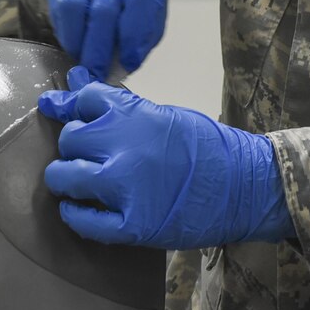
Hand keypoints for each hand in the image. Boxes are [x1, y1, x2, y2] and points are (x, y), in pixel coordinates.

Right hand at [37, 0, 168, 79]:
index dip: (133, 35)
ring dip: (76, 41)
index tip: (128, 62)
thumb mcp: (151, 9)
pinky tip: (73, 41)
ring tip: (82, 59)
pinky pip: (56, 3)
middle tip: (97, 72)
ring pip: (73, 5)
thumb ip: (141, 37)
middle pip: (104, 7)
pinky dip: (64, 30)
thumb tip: (123, 65)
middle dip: (99, 48)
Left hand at [37, 68, 291, 247]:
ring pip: (63, 177)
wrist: (246, 187)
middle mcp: (123, 146)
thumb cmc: (208, 148)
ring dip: (67, 180)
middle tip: (93, 158)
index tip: (87, 123)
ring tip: (83, 185)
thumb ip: (119, 107)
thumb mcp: (164, 115)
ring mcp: (124, 188)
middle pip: (69, 139)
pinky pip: (81, 220)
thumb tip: (73, 84)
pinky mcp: (130, 225)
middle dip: (76, 148)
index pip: (83, 101)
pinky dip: (75, 215)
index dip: (82, 113)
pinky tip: (83, 210)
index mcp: (134, 114)